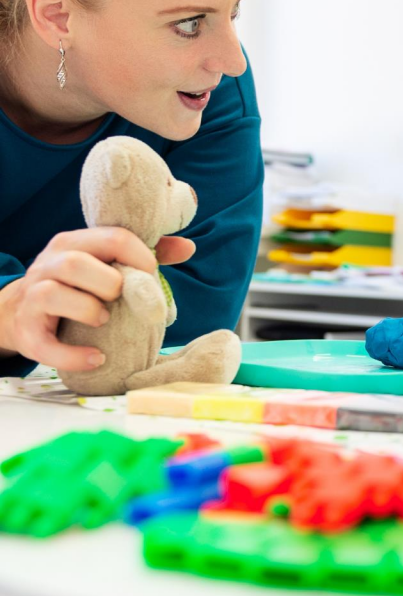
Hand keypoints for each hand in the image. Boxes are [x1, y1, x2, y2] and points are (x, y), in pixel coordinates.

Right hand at [0, 229, 192, 371]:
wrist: (21, 310)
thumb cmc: (78, 283)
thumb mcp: (105, 261)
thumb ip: (146, 253)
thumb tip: (188, 247)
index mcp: (74, 243)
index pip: (112, 237)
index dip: (140, 257)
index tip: (152, 274)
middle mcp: (49, 264)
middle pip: (75, 263)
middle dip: (109, 283)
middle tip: (121, 297)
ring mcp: (33, 298)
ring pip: (53, 294)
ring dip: (88, 310)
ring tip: (104, 319)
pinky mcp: (27, 333)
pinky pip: (45, 345)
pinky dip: (73, 354)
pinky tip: (96, 357)